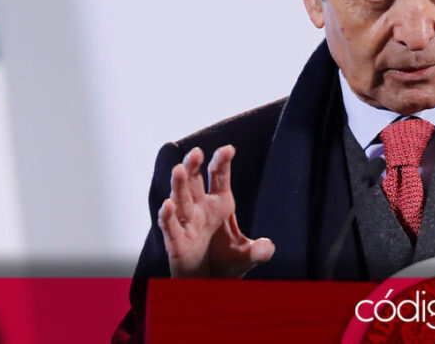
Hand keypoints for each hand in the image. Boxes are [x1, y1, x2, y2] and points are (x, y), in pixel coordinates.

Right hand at [158, 145, 274, 277]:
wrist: (209, 284)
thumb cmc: (226, 261)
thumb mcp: (247, 256)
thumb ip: (258, 251)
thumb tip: (268, 248)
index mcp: (221, 203)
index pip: (219, 178)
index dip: (222, 162)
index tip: (228, 150)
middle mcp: (201, 208)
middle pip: (194, 181)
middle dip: (194, 166)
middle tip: (196, 152)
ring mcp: (186, 223)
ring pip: (180, 199)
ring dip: (178, 185)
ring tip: (178, 170)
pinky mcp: (176, 241)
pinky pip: (170, 226)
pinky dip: (167, 216)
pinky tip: (166, 205)